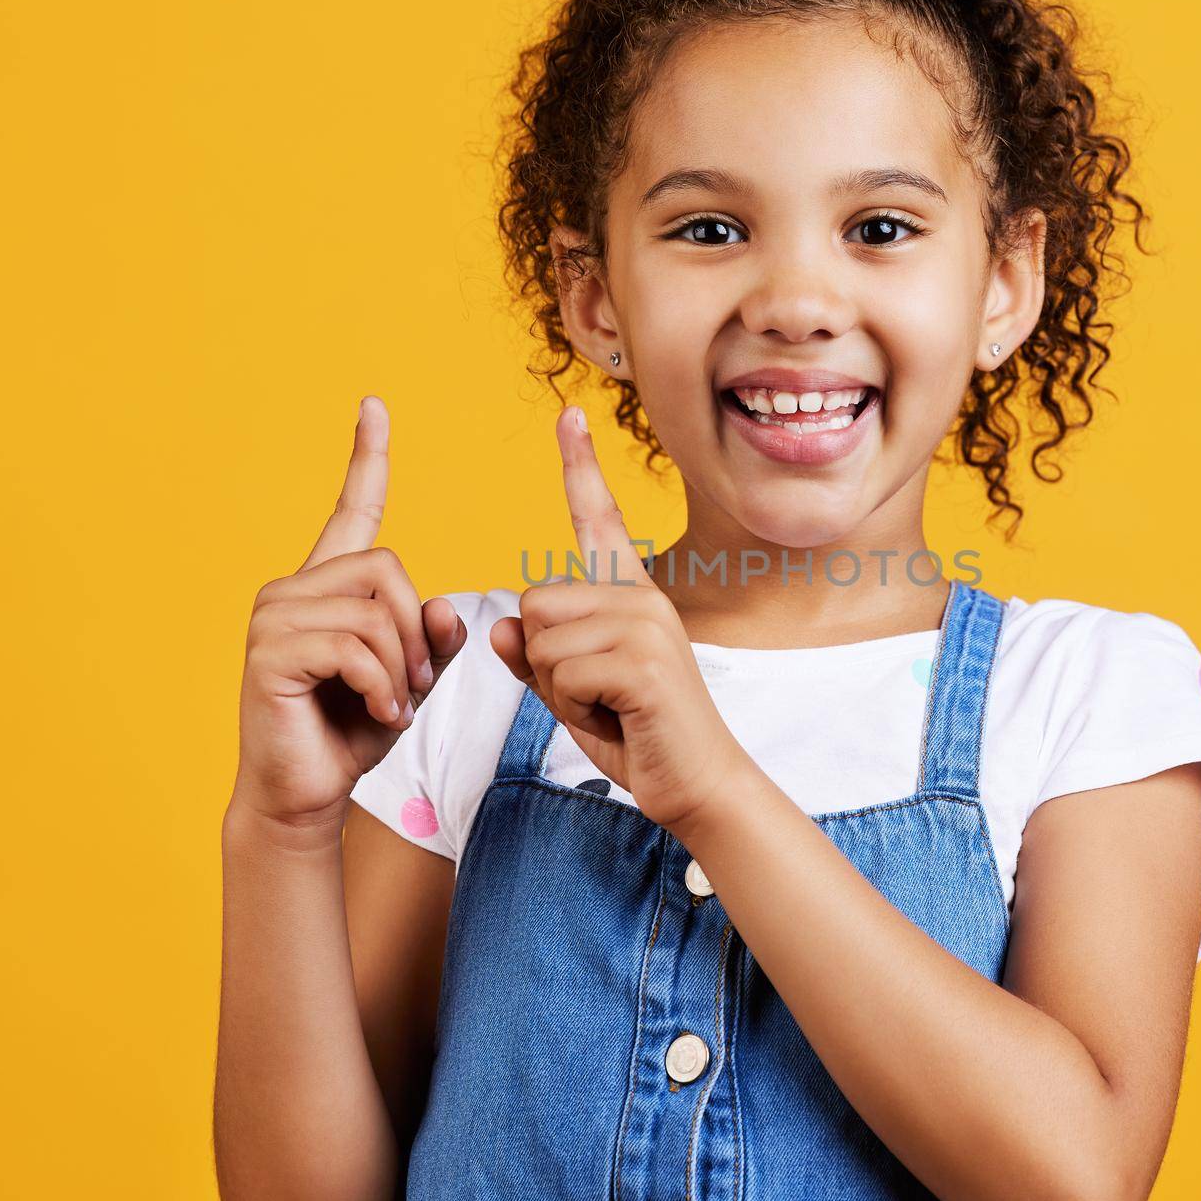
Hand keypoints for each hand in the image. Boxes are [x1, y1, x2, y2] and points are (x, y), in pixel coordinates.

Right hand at [228, 396, 468, 844]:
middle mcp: (294, 587)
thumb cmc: (354, 732)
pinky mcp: (269, 652)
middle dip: (416, 633)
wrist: (305, 794)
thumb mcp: (413, 679)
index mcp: (329, 584)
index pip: (354, 509)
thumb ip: (434, 638)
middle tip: (409, 685)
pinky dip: (383, 687)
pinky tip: (378, 714)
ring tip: (390, 704)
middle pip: (390, 570)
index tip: (375, 405)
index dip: (367, 457)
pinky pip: (355, 648)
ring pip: (376, 612)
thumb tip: (445, 603)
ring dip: (401, 668)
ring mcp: (274, 616)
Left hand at [489, 406, 755, 837]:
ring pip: (543, 639)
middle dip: (544, 661)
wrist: (698, 786)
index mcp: (631, 594)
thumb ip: (539, 659)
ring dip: (558, 690)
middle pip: (535, 600)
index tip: (569, 415)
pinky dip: (575, 709)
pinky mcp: (644, 661)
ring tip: (609, 707)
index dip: (580, 466)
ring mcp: (647, 625)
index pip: (598, 519)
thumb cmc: (639, 736)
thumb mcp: (575, 694)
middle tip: (596, 695)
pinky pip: (562, 672)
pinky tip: (617, 720)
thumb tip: (503, 630)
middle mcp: (643, 597)